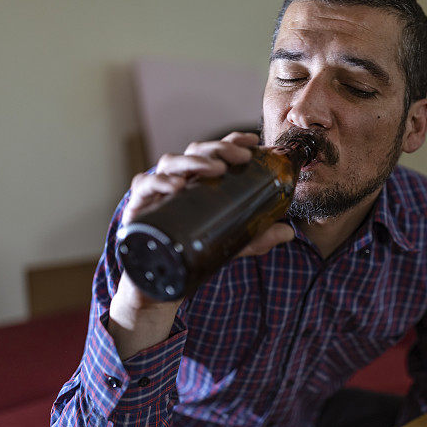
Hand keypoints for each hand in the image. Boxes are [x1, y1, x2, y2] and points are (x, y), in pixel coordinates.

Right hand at [109, 133, 294, 356]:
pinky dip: (159, 182)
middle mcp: (176, 181)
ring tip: (215, 169)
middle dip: (219, 148)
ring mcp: (155, 192)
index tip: (254, 141)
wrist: (159, 286)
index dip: (232, 140)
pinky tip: (177, 186)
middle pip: (195, 151)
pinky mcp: (137, 208)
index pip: (214, 152)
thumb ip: (257, 238)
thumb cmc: (192, 253)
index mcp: (197, 182)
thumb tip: (289, 233)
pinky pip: (143, 186)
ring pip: (169, 163)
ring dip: (193, 161)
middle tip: (241, 157)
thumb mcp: (231, 244)